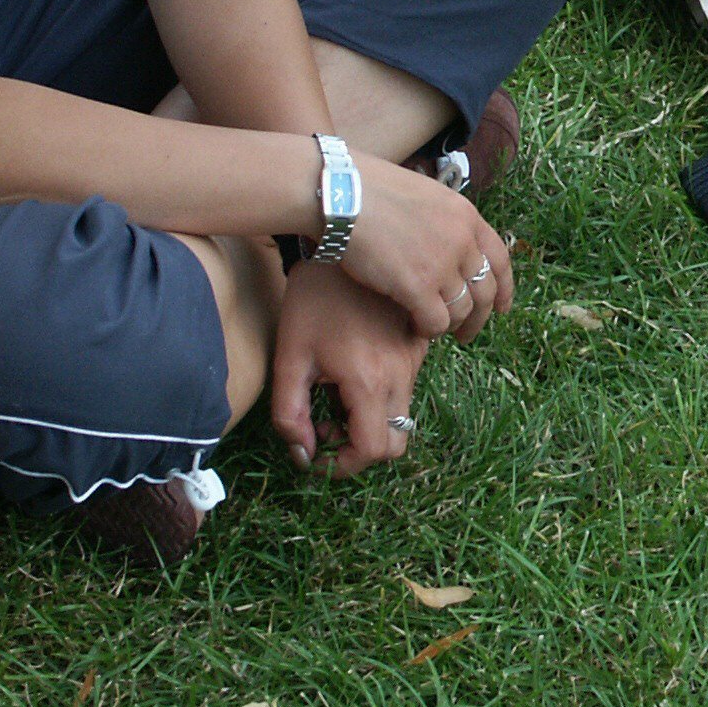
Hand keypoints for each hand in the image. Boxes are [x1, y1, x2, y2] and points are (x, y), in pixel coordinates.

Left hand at [270, 262, 432, 478]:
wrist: (346, 241)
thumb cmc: (310, 298)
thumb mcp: (288, 357)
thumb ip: (290, 415)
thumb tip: (304, 454)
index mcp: (369, 380)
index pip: (374, 450)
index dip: (343, 465)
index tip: (317, 450)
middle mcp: (402, 372)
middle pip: (396, 441)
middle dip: (361, 447)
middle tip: (328, 422)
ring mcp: (416, 356)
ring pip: (404, 414)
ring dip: (371, 420)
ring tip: (336, 390)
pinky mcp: (419, 341)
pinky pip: (409, 385)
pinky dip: (385, 395)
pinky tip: (355, 368)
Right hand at [337, 159, 514, 340]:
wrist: (341, 194)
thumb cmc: (368, 191)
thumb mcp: (423, 196)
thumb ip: (442, 222)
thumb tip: (446, 248)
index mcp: (465, 215)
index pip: (500, 258)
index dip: (504, 288)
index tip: (502, 307)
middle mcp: (461, 240)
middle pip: (485, 290)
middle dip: (480, 317)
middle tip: (467, 332)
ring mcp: (442, 263)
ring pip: (463, 310)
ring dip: (452, 325)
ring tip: (435, 329)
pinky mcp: (417, 286)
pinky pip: (437, 322)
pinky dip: (429, 330)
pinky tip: (416, 327)